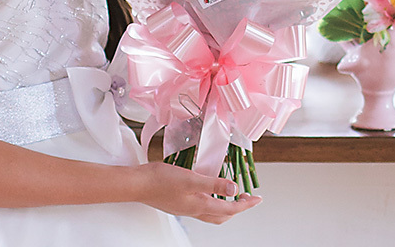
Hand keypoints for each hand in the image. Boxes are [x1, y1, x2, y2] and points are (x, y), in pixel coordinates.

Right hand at [134, 161, 261, 223]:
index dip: (246, 204)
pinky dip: (211, 201)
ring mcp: (185, 208)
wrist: (137, 185)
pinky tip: (208, 190)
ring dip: (225, 207)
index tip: (258, 199)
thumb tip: (234, 190)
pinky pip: (201, 207)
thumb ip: (213, 184)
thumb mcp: (191, 179)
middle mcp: (194, 210)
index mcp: (200, 205)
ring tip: (232, 194)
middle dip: (238, 208)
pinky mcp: (178, 203)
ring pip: (212, 213)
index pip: (230, 209)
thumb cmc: (161, 180)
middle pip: (223, 215)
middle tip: (248, 198)